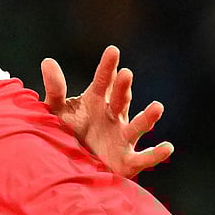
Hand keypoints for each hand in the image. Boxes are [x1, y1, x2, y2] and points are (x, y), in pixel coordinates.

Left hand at [41, 45, 172, 177]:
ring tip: (157, 107)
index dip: (108, 67)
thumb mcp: (57, 110)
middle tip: (125, 74)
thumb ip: (55, 89)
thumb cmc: (68, 132)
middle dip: (124, 88)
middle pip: (121, 100)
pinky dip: (155, 154)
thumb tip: (48, 61)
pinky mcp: (126, 161)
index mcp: (97, 102)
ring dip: (147, 118)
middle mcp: (113, 116)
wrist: (70, 164)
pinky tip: (167, 147)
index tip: (112, 51)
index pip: (103, 82)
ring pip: (137, 127)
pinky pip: (142, 159)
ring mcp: (122, 137)